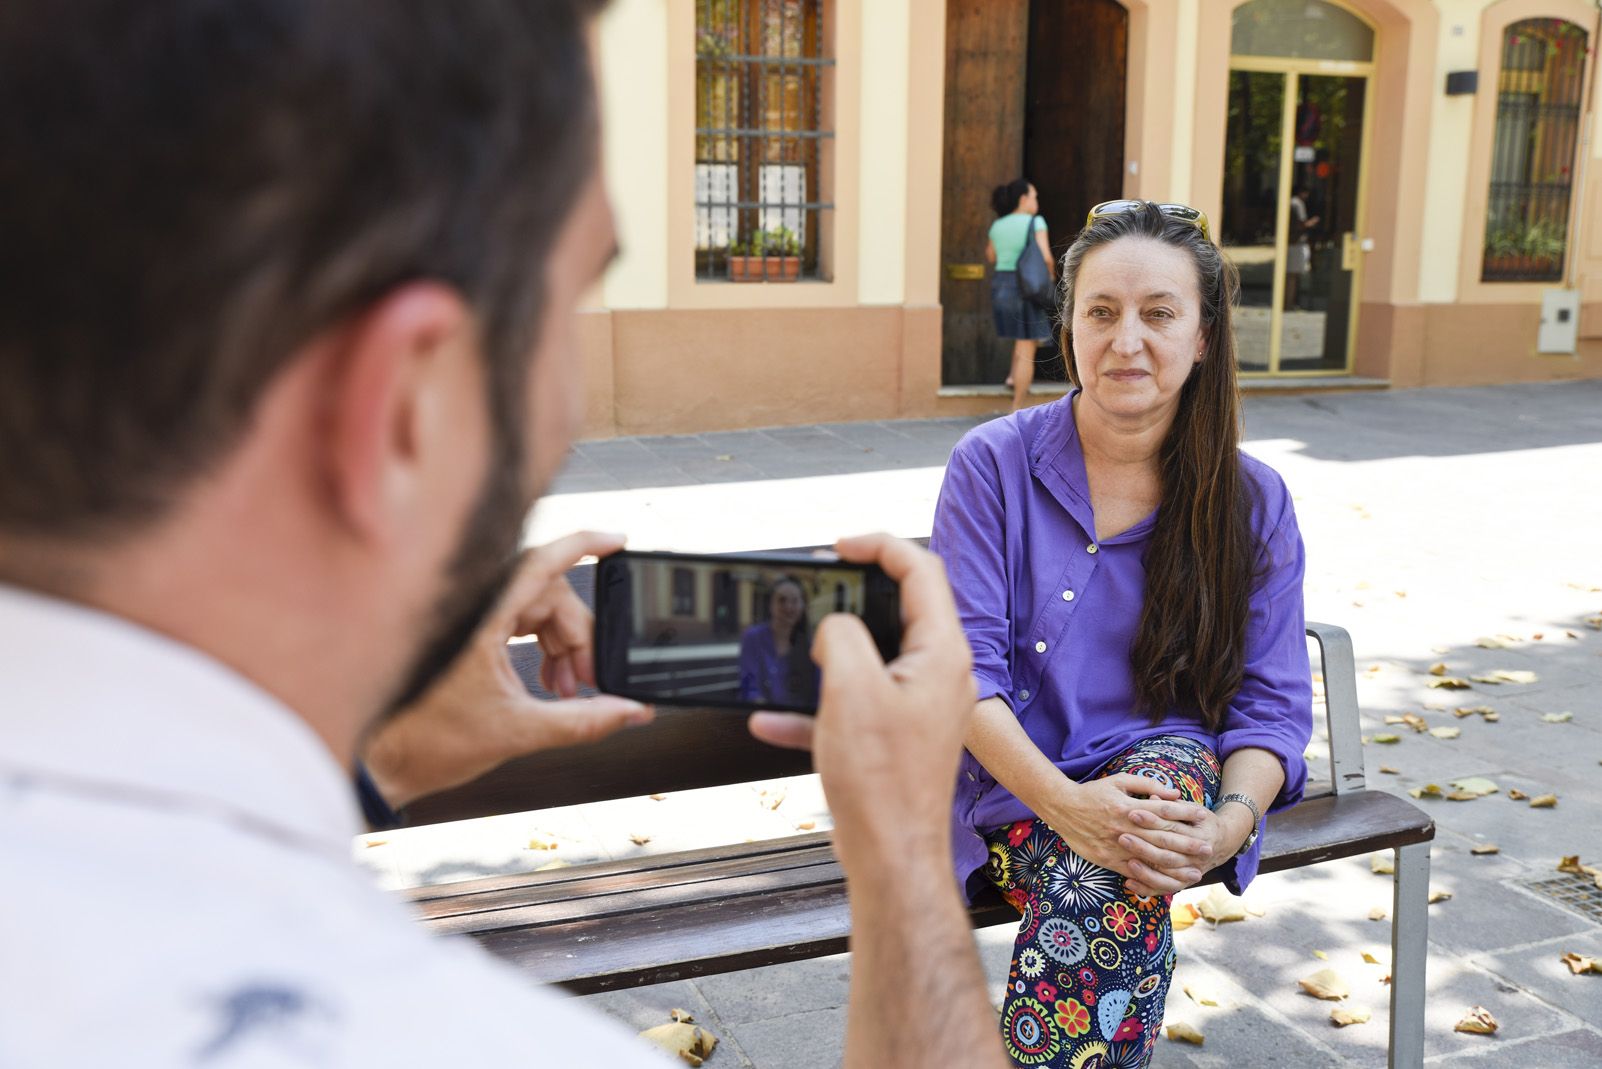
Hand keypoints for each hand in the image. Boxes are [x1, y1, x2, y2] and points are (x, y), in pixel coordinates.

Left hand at [361, 531, 652, 808]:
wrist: (380, 763)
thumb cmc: (425, 742)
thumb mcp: (519, 732)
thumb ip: (583, 721)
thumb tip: (630, 712)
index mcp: (481, 619)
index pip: (542, 562)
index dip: (584, 544)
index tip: (617, 541)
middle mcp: (473, 608)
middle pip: (550, 596)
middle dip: (580, 637)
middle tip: (591, 681)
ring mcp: (468, 619)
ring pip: (537, 611)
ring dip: (563, 646)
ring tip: (568, 690)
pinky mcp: (465, 634)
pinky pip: (518, 623)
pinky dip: (543, 648)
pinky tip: (549, 683)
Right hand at [748, 533, 976, 867]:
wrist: (891, 858)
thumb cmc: (883, 785)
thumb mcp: (850, 690)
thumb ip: (840, 637)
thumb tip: (834, 627)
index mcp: (941, 654)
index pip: (921, 571)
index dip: (879, 546)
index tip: (841, 546)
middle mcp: (940, 676)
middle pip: (901, 609)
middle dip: (853, 595)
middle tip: (820, 588)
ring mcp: (922, 707)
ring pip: (873, 657)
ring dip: (831, 651)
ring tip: (796, 649)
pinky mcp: (899, 737)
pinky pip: (857, 704)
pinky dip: (819, 704)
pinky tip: (774, 717)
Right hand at [1040, 775, 1212, 895]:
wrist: (1062, 808)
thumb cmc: (1093, 792)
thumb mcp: (1119, 780)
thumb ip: (1147, 785)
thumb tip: (1173, 793)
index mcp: (1129, 807)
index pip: (1164, 812)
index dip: (1185, 814)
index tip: (1203, 818)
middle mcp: (1125, 828)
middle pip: (1162, 838)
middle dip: (1187, 844)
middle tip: (1207, 849)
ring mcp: (1116, 846)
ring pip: (1150, 859)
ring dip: (1175, 866)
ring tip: (1194, 871)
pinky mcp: (1107, 860)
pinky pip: (1133, 871)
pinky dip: (1151, 877)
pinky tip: (1166, 881)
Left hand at [1122, 802, 1253, 896]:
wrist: (1222, 843)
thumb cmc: (1200, 821)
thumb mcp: (1192, 808)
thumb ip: (1172, 805)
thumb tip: (1152, 797)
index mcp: (1200, 834)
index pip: (1172, 827)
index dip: (1152, 820)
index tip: (1133, 813)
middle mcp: (1197, 856)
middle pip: (1168, 852)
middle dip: (1144, 845)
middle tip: (1122, 837)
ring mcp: (1191, 872)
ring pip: (1166, 874)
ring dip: (1145, 870)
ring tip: (1128, 861)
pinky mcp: (1183, 883)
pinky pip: (1163, 889)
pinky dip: (1146, 888)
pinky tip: (1129, 882)